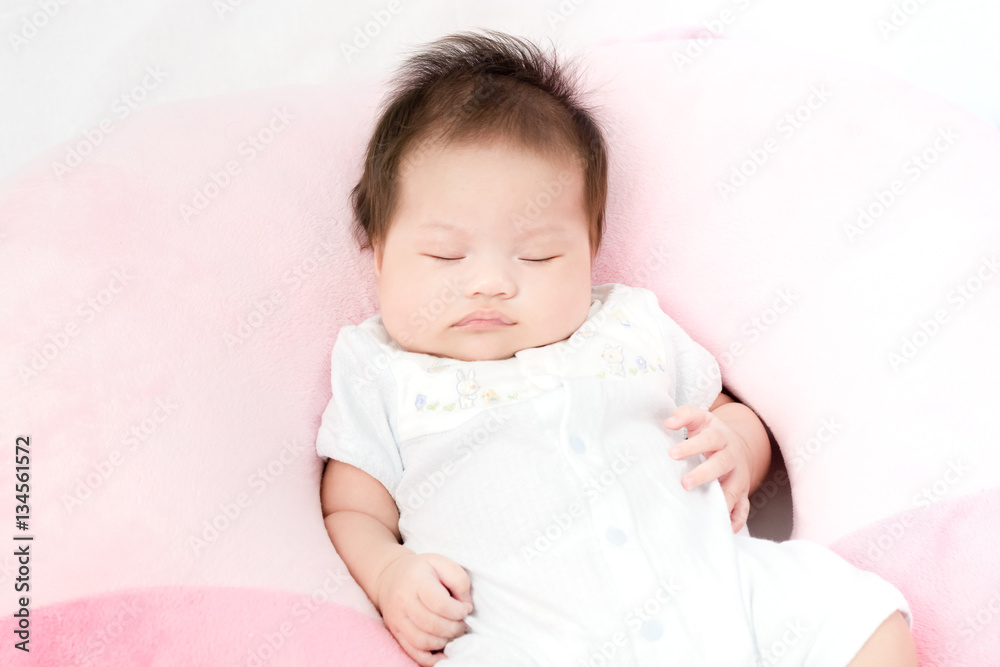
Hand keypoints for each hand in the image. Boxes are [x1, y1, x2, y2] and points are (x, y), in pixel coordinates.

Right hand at [375, 552, 474, 665]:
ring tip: (453, 632)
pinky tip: (443, 654)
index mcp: (416, 581)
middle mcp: (403, 601)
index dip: (458, 611)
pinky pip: (413, 653)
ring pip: (423, 641)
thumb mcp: (441, 562)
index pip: (440, 604)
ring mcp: (397, 620)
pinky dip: (430, 659)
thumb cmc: (421, 569)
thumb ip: (458, 579)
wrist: (390, 576)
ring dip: (444, 641)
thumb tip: (466, 605)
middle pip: (432, 625)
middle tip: (463, 624)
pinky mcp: (396, 633)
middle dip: (455, 628)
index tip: (466, 608)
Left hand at [663, 405, 751, 533]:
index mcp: (721, 436)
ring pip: (734, 490)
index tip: (671, 453)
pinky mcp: (742, 494)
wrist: (735, 445)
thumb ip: (683, 415)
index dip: (692, 445)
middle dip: (703, 474)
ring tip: (703, 510)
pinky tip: (722, 528)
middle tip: (684, 483)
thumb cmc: (709, 433)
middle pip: (721, 465)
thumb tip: (667, 422)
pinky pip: (743, 510)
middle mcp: (732, 457)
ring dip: (720, 501)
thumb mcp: (699, 418)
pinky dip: (735, 521)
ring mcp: (739, 477)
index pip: (709, 439)